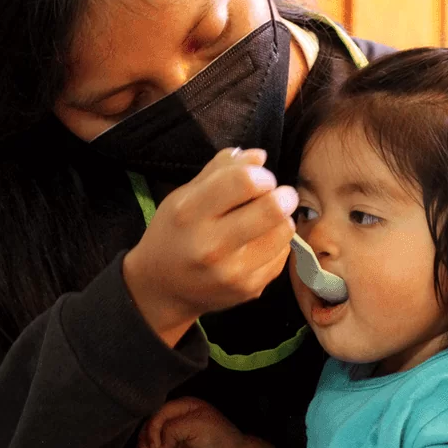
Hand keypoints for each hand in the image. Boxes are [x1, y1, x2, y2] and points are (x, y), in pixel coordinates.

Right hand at [123, 148, 297, 342]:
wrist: (163, 288)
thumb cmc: (175, 234)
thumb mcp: (183, 196)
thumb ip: (220, 171)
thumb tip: (259, 157)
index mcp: (190, 214)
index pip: (243, 181)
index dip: (261, 175)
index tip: (259, 179)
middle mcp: (210, 246)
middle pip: (272, 208)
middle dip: (283, 195)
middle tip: (279, 195)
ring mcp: (232, 273)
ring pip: (284, 231)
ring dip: (281, 220)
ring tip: (266, 221)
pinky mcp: (249, 290)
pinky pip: (283, 255)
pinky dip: (276, 244)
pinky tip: (258, 244)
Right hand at [137, 397, 244, 447]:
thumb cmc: (218, 438)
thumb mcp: (197, 426)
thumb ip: (174, 429)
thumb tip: (158, 443)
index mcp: (181, 407)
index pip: (158, 414)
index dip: (152, 429)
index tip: (156, 446)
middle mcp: (173, 421)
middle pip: (148, 428)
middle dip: (144, 444)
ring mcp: (169, 438)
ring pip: (146, 443)